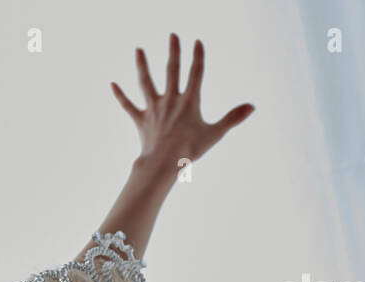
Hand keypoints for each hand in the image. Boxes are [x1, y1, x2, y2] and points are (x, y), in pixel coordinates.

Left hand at [111, 34, 253, 165]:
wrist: (163, 163)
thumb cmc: (190, 151)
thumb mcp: (215, 133)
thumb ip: (232, 118)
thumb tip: (252, 106)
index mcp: (189, 101)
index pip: (195, 73)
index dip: (197, 56)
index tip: (197, 41)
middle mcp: (170, 100)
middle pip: (171, 70)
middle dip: (173, 51)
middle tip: (172, 35)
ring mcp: (153, 109)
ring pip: (145, 82)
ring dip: (142, 64)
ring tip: (138, 49)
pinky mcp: (140, 120)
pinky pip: (128, 105)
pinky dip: (120, 95)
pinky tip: (112, 84)